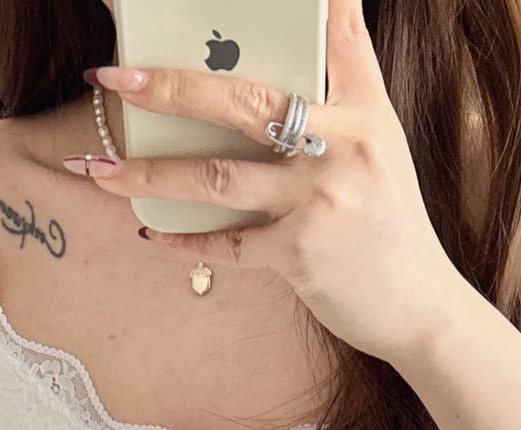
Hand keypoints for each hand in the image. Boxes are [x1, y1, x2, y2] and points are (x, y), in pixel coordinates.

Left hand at [78, 0, 462, 366]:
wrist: (420, 308)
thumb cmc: (389, 223)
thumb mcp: (380, 148)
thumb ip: (339, 100)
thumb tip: (287, 65)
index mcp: (364, 110)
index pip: (335, 34)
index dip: (305, 2)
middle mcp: (343, 147)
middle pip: (244, 102)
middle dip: (171, 87)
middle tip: (115, 77)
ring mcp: (319, 202)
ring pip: (218, 177)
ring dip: (150, 173)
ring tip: (99, 169)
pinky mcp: (300, 256)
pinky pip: (227, 245)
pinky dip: (184, 241)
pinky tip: (151, 233)